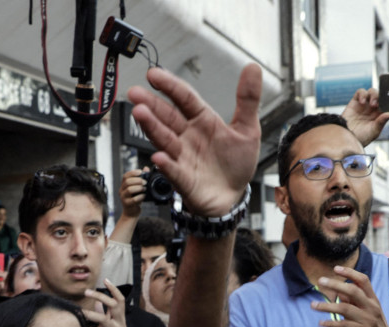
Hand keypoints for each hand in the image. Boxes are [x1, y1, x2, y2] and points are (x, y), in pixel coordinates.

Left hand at [83, 281, 127, 326]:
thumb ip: (104, 314)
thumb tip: (96, 301)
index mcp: (121, 319)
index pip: (120, 300)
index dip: (114, 289)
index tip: (105, 280)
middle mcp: (121, 324)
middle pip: (114, 305)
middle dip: (100, 296)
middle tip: (86, 292)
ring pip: (104, 320)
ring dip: (91, 314)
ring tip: (81, 312)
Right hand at [119, 168, 145, 217]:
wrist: (131, 213)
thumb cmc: (135, 200)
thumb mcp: (138, 188)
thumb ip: (141, 178)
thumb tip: (146, 168)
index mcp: (124, 185)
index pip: (125, 176)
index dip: (133, 173)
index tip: (141, 172)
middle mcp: (122, 190)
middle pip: (127, 182)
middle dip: (138, 180)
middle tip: (145, 182)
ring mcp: (123, 198)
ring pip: (129, 190)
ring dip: (139, 188)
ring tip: (145, 189)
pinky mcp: (127, 204)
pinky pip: (133, 199)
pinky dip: (140, 197)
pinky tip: (144, 196)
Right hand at [127, 65, 260, 216]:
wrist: (232, 197)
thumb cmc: (236, 163)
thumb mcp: (248, 129)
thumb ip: (248, 99)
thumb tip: (253, 67)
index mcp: (202, 120)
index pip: (184, 98)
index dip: (170, 86)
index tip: (153, 74)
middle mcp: (188, 136)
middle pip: (167, 117)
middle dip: (151, 104)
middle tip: (135, 92)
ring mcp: (183, 157)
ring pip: (165, 139)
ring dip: (152, 127)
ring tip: (139, 113)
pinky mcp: (184, 179)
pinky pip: (174, 171)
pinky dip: (166, 164)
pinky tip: (160, 157)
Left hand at [310, 266, 388, 326]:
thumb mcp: (371, 315)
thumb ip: (357, 303)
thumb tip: (341, 293)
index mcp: (374, 301)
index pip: (363, 281)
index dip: (350, 273)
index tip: (336, 268)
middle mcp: (372, 308)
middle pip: (352, 291)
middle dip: (335, 284)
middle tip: (320, 281)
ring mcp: (368, 320)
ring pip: (344, 308)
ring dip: (326, 306)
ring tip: (312, 305)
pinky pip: (343, 325)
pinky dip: (331, 323)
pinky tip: (321, 323)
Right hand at [341, 88, 388, 146]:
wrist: (346, 138)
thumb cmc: (360, 138)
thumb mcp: (374, 131)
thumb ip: (382, 121)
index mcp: (379, 115)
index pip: (387, 104)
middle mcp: (372, 108)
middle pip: (380, 95)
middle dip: (381, 97)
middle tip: (378, 105)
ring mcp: (364, 104)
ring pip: (372, 91)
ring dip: (374, 95)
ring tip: (372, 104)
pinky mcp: (355, 102)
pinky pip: (360, 92)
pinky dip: (363, 94)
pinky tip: (362, 102)